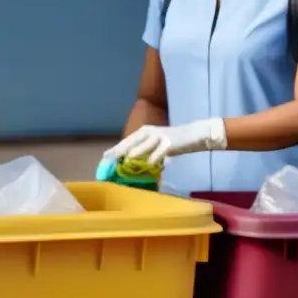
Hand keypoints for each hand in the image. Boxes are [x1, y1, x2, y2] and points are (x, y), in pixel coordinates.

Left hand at [104, 118, 226, 165]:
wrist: (193, 135)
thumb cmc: (172, 142)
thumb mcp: (155, 145)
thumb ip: (143, 151)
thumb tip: (129, 162)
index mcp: (143, 132)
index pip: (125, 141)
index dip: (114, 149)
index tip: (104, 157)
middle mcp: (148, 132)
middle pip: (129, 143)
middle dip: (118, 152)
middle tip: (108, 161)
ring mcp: (159, 137)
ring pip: (141, 147)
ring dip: (132, 156)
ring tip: (123, 164)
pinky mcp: (169, 143)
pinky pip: (158, 153)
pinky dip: (151, 160)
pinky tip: (146, 166)